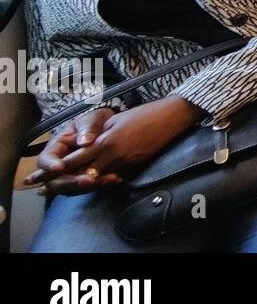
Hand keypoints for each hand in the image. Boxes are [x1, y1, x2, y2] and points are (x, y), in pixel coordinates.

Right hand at [24, 107, 121, 191]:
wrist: (109, 126)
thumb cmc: (94, 122)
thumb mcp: (90, 120)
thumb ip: (87, 128)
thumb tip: (84, 142)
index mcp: (56, 148)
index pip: (45, 159)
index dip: (49, 165)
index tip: (60, 167)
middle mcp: (60, 164)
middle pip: (55, 181)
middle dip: (70, 182)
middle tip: (88, 180)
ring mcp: (71, 174)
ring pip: (71, 188)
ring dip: (88, 187)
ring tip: (108, 179)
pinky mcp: (84, 179)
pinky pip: (87, 187)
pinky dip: (100, 185)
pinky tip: (114, 179)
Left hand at [37, 97, 202, 193]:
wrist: (170, 118)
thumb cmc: (143, 114)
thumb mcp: (115, 121)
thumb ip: (98, 136)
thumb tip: (85, 146)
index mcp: (104, 142)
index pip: (74, 160)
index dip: (54, 169)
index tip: (38, 176)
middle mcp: (112, 156)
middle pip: (81, 174)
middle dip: (62, 182)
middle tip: (44, 189)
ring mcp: (125, 163)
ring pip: (97, 179)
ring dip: (80, 183)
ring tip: (65, 187)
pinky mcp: (135, 167)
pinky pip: (114, 176)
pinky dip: (101, 180)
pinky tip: (93, 181)